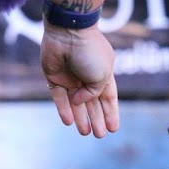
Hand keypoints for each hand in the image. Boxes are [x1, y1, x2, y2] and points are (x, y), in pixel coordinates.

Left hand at [41, 23, 118, 137]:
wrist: (68, 32)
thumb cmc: (90, 52)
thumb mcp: (103, 76)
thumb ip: (94, 94)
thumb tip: (80, 101)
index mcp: (103, 75)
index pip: (108, 98)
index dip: (111, 113)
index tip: (113, 129)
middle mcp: (86, 77)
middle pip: (92, 104)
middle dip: (97, 119)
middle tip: (100, 135)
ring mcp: (70, 78)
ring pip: (76, 103)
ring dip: (81, 118)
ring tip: (85, 133)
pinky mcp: (54, 77)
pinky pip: (59, 97)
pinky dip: (64, 109)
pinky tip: (69, 122)